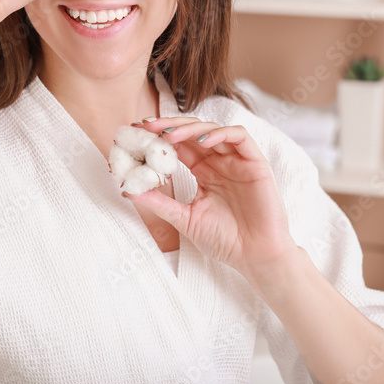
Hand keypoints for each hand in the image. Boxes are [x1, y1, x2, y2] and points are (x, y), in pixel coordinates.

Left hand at [124, 117, 299, 277]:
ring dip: (190, 129)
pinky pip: (240, 137)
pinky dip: (221, 134)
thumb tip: (128, 188)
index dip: (158, 137)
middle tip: (147, 128)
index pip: (179, 146)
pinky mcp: (255, 163)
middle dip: (169, 126)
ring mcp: (237, 160)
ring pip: (213, 129)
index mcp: (203, 171)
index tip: (137, 134)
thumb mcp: (184, 219)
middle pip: (192, 132)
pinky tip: (202, 142)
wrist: (255, 257)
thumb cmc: (224, 240)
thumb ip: (159, 202)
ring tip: (170, 136)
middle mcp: (219, 162)